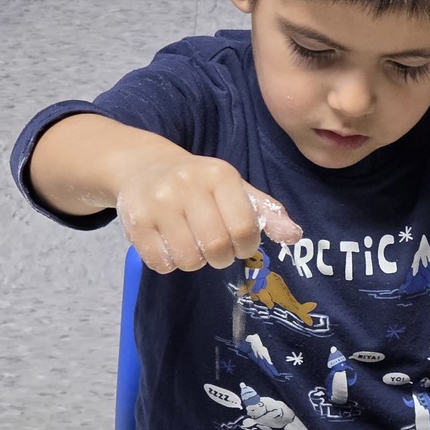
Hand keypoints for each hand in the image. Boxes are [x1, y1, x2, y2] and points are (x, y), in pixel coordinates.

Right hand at [116, 152, 301, 273]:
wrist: (144, 167)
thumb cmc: (200, 185)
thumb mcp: (236, 189)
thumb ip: (266, 213)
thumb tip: (294, 236)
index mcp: (219, 174)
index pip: (244, 226)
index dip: (246, 245)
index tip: (240, 242)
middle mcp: (187, 184)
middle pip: (216, 246)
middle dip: (222, 257)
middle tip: (217, 249)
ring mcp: (158, 201)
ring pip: (188, 258)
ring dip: (195, 261)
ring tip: (192, 245)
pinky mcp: (135, 220)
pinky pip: (161, 262)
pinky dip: (170, 263)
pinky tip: (170, 245)